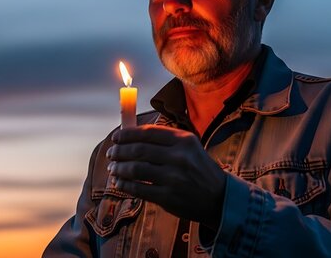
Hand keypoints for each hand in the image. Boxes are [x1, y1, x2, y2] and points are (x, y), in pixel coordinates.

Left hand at [106, 125, 225, 228]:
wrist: (219, 197)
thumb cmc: (198, 169)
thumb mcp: (189, 148)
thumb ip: (164, 140)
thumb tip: (130, 136)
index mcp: (184, 140)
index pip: (148, 133)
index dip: (128, 134)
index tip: (116, 137)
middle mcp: (179, 157)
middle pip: (139, 150)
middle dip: (120, 151)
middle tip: (110, 153)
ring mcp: (174, 178)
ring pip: (136, 169)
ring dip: (119, 168)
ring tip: (112, 168)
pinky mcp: (168, 197)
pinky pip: (139, 189)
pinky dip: (125, 184)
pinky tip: (119, 182)